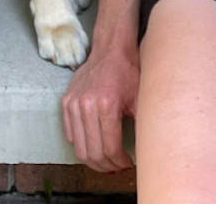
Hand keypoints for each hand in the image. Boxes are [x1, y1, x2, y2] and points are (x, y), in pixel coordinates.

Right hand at [62, 40, 138, 171]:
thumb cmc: (128, 72)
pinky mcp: (66, 101)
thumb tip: (149, 153)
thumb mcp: (140, 99)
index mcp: (106, 104)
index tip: (129, 164)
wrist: (111, 49)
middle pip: (93, 153)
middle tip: (118, 165)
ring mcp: (74, 103)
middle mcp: (86, 104)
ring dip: (94, 160)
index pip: (110, 149)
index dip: (121, 162)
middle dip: (107, 166)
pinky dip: (81, 145)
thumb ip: (143, 126)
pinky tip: (94, 144)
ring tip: (107, 160)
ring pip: (79, 148)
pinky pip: (70, 134)